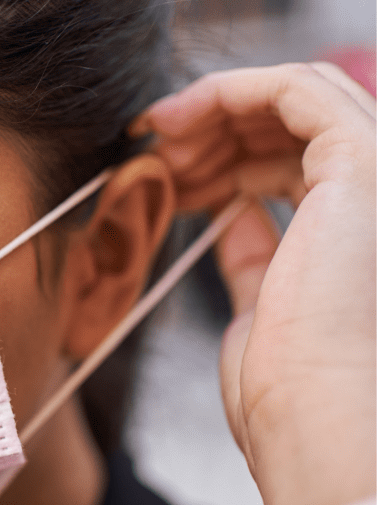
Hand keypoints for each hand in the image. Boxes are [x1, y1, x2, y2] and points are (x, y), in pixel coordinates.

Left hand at [133, 64, 375, 504]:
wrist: (313, 415)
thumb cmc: (286, 391)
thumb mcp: (261, 306)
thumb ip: (254, 255)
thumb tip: (235, 219)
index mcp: (353, 232)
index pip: (289, 167)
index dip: (219, 161)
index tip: (162, 173)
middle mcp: (370, 200)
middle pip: (288, 129)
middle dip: (210, 133)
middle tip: (150, 154)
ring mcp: (374, 176)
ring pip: (292, 100)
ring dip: (212, 112)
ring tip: (153, 142)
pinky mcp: (361, 160)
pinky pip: (294, 89)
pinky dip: (228, 92)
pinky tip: (176, 120)